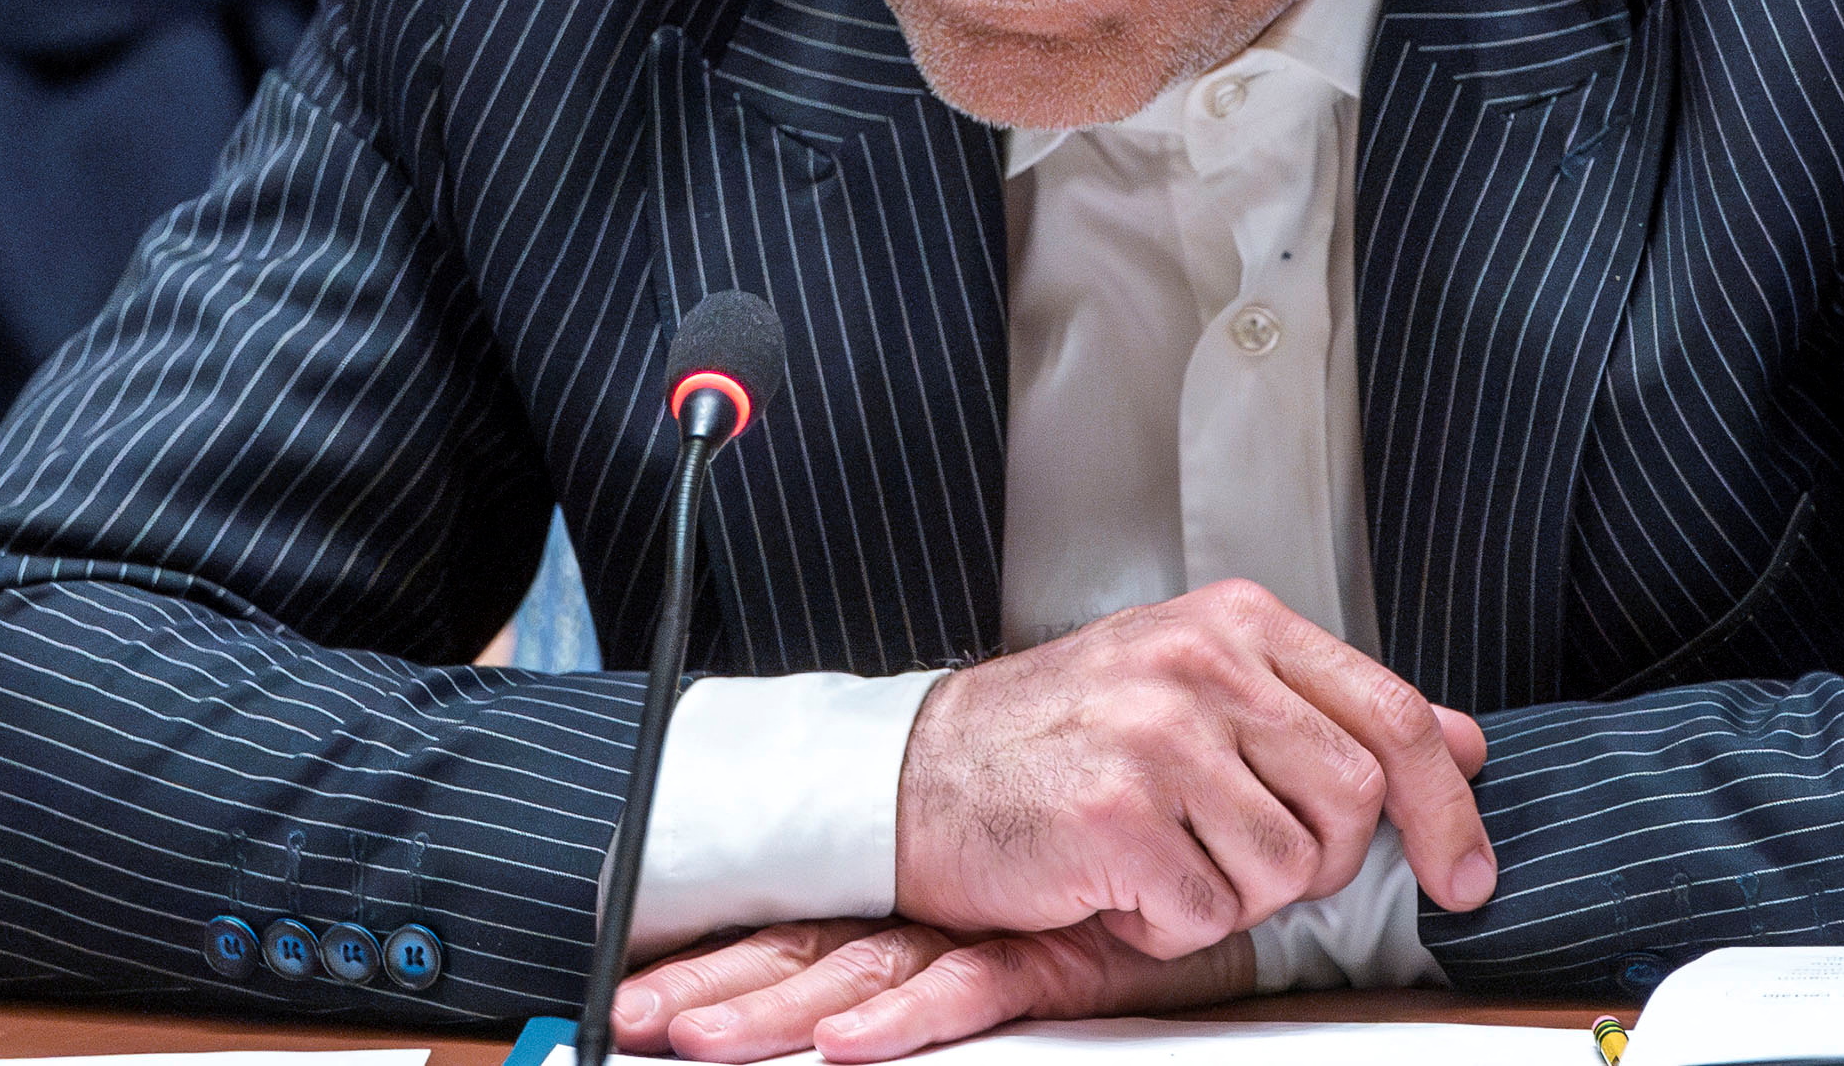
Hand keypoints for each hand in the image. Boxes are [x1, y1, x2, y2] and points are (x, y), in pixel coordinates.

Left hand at [613, 917, 1252, 1062]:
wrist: (1215, 803)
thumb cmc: (1122, 853)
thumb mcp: (1026, 911)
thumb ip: (964, 933)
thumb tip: (849, 974)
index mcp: (915, 893)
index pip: (802, 927)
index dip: (721, 956)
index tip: (637, 987)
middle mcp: (936, 906)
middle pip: (806, 950)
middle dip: (715, 986)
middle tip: (629, 1016)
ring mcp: (987, 927)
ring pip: (860, 968)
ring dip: (772, 1006)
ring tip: (691, 1037)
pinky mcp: (1049, 952)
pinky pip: (969, 985)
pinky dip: (904, 1014)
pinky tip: (848, 1040)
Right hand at [894, 579, 1492, 958]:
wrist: (917, 772)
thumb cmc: (1064, 735)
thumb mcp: (1205, 688)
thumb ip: (1332, 712)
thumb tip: (1465, 740)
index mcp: (1235, 623)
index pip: (1391, 713)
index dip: (1447, 805)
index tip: (1467, 875)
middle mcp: (1202, 665)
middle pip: (1353, 802)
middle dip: (1315, 860)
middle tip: (1238, 857)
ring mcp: (1159, 737)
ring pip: (1285, 871)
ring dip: (1229, 895)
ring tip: (1158, 855)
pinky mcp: (1117, 816)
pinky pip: (1206, 917)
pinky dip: (1166, 926)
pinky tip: (1115, 882)